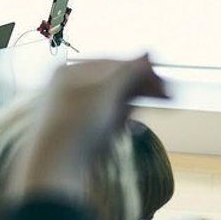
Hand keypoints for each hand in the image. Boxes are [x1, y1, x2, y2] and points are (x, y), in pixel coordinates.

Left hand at [15, 56, 166, 202]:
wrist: (54, 166)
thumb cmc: (77, 123)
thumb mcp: (106, 92)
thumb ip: (129, 72)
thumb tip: (149, 53)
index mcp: (70, 70)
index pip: (113, 63)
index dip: (141, 70)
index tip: (163, 81)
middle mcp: (68, 85)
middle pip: (113, 82)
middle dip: (139, 90)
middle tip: (166, 98)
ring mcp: (72, 108)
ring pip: (110, 102)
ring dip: (127, 108)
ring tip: (129, 120)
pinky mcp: (77, 129)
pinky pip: (104, 120)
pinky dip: (117, 122)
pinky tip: (123, 129)